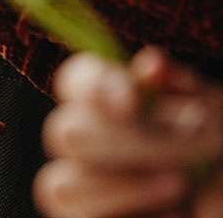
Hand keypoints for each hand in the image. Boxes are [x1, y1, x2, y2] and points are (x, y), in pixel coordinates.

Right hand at [35, 48, 222, 217]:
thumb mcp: (219, 120)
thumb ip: (185, 90)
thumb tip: (151, 64)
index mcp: (114, 110)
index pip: (75, 82)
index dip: (91, 85)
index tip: (132, 100)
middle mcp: (91, 148)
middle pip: (64, 132)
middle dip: (127, 141)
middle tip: (191, 148)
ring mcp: (87, 191)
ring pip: (61, 186)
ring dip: (125, 186)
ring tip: (180, 185)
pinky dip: (129, 213)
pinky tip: (172, 214)